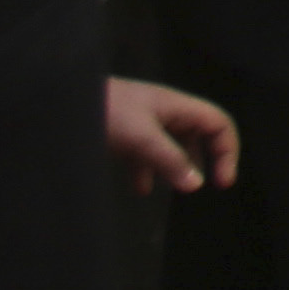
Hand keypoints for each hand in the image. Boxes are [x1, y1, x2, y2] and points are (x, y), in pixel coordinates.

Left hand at [103, 78, 236, 195]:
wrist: (62, 99)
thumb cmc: (105, 110)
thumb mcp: (141, 137)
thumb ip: (169, 160)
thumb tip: (196, 184)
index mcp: (177, 106)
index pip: (218, 123)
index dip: (226, 150)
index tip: (222, 182)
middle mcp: (165, 112)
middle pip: (197, 135)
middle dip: (201, 161)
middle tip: (200, 187)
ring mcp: (144, 122)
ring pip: (171, 146)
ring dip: (173, 168)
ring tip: (171, 190)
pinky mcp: (124, 133)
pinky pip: (145, 154)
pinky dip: (147, 171)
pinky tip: (139, 189)